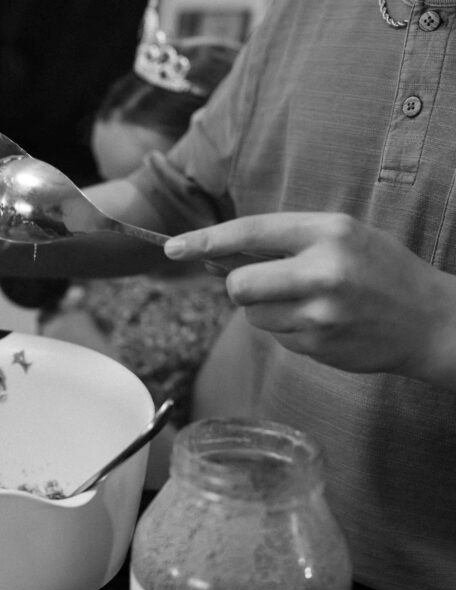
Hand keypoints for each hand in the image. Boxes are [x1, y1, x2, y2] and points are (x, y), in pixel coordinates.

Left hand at [164, 212, 455, 383]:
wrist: (431, 321)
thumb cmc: (379, 271)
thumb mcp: (340, 237)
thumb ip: (284, 241)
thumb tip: (217, 254)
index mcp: (328, 231)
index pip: (250, 232)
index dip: (206, 240)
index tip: (172, 248)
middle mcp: (323, 270)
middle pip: (239, 284)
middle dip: (240, 286)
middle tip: (264, 284)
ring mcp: (320, 313)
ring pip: (252, 314)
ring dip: (265, 309)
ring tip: (308, 302)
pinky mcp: (318, 345)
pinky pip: (274, 336)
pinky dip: (286, 329)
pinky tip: (321, 322)